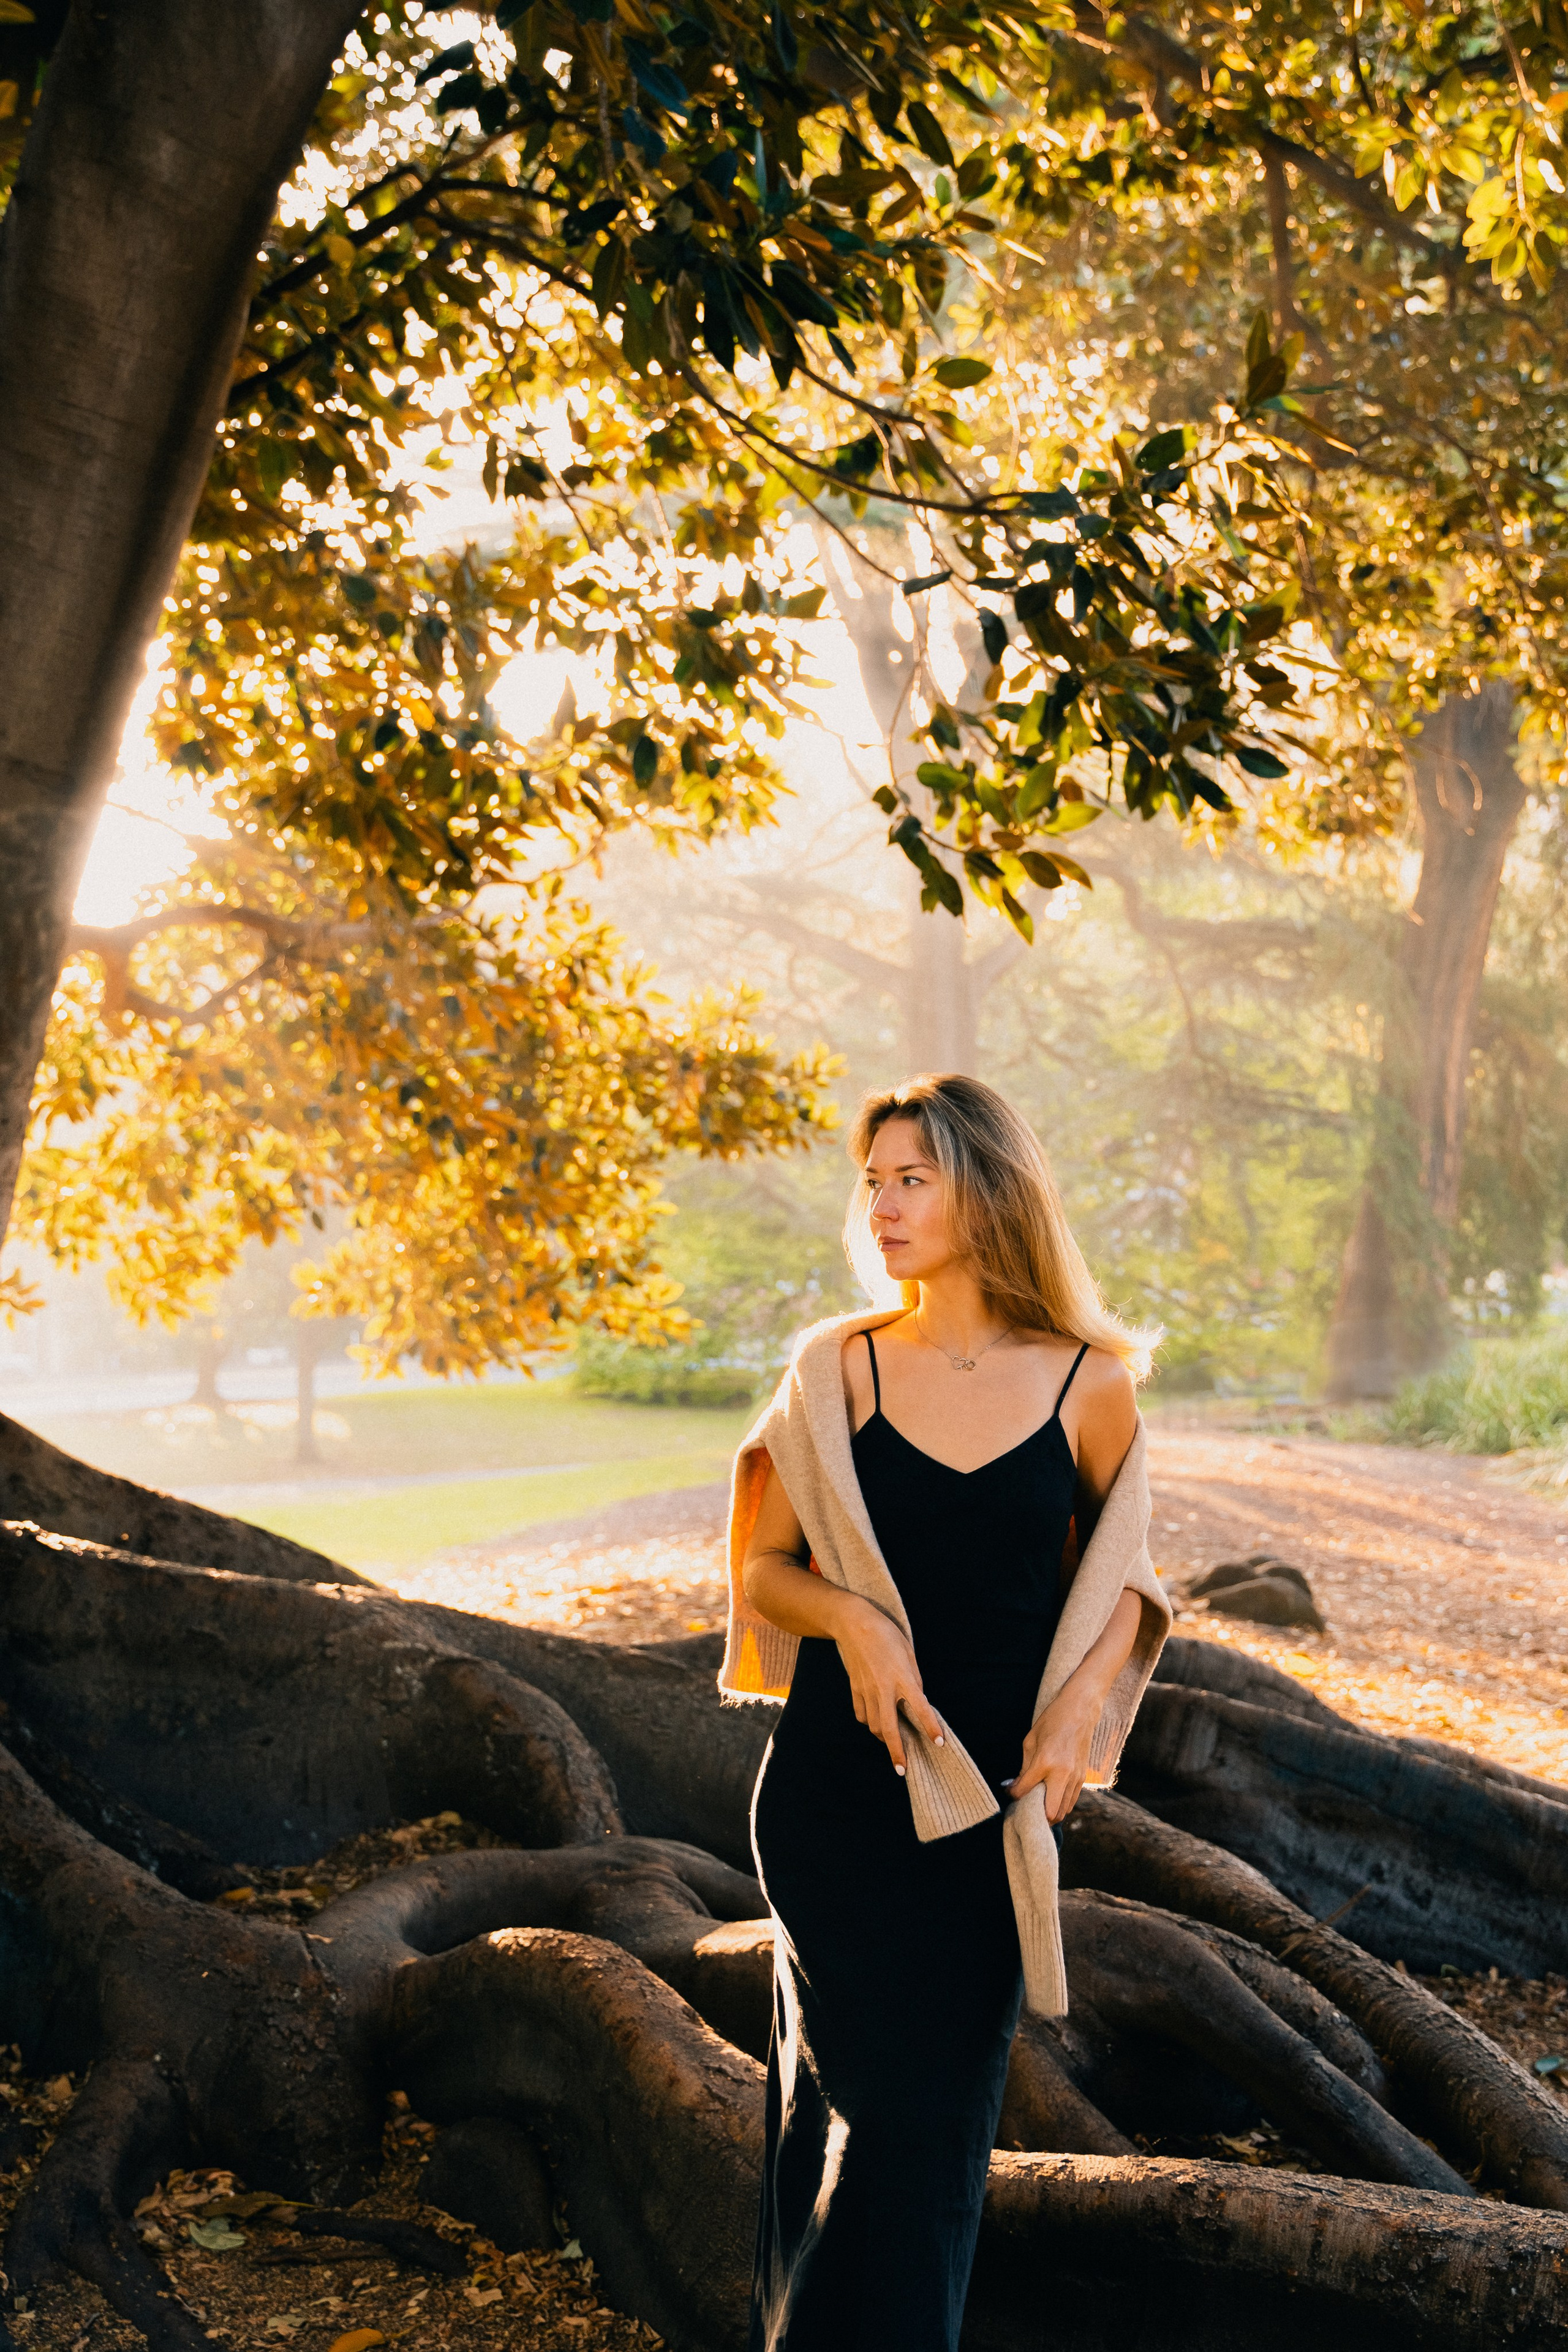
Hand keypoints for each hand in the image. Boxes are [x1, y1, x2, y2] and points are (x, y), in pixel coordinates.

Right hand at [834, 1598, 944, 1774]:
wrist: (853, 1623)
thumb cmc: (886, 1634)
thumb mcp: (908, 1652)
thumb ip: (914, 1677)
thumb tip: (916, 1697)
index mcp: (902, 1677)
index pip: (920, 1708)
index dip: (930, 1727)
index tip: (939, 1743)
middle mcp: (884, 1688)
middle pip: (889, 1728)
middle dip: (896, 1752)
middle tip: (903, 1769)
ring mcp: (866, 1690)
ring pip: (874, 1725)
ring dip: (883, 1737)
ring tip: (893, 1743)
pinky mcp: (855, 1688)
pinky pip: (862, 1713)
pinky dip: (869, 1722)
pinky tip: (875, 1721)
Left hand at [1005, 1689, 1097, 1822]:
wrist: (1079, 1711)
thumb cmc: (1052, 1721)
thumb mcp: (1030, 1741)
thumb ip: (1025, 1768)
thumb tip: (1017, 1786)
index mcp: (1045, 1762)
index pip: (1025, 1790)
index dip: (1013, 1795)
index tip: (1010, 1793)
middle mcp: (1062, 1774)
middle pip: (1051, 1812)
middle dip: (1037, 1816)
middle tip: (1027, 1809)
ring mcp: (1075, 1778)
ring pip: (1063, 1810)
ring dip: (1050, 1813)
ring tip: (1038, 1806)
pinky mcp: (1083, 1777)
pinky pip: (1071, 1801)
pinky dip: (1061, 1805)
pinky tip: (1051, 1798)